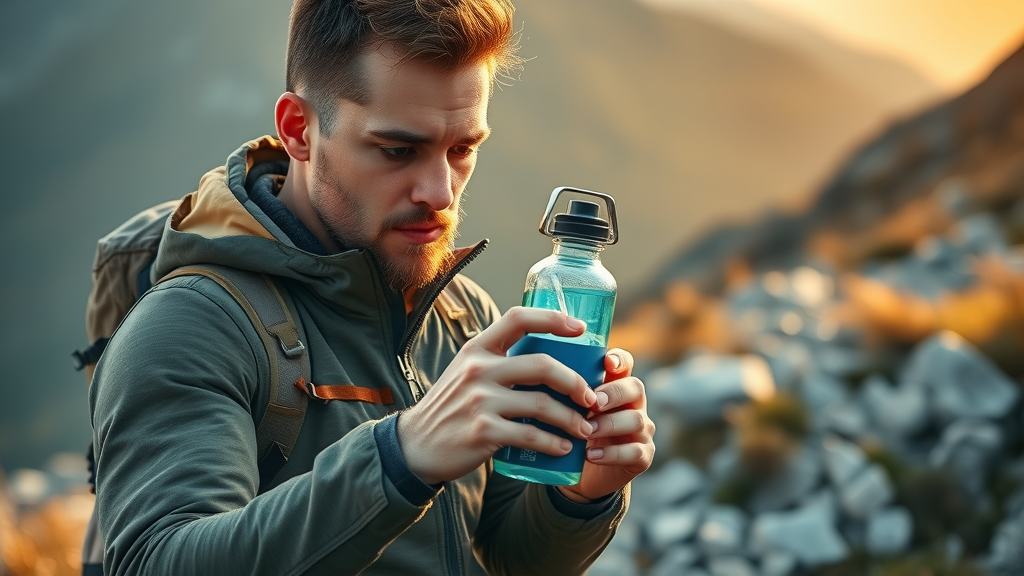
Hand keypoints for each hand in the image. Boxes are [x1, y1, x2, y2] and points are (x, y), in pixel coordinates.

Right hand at [397, 307, 598, 484]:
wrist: (416, 445)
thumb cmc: (452, 407)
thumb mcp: (467, 371)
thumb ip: (498, 361)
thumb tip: (548, 359)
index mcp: (477, 348)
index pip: (519, 318)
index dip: (553, 319)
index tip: (580, 329)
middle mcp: (479, 369)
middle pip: (543, 365)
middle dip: (575, 382)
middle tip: (591, 397)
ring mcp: (480, 401)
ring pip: (542, 404)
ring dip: (571, 418)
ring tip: (585, 428)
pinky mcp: (483, 431)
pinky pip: (530, 435)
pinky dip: (553, 443)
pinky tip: (563, 448)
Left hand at [557, 349, 654, 502]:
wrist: (577, 474)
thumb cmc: (570, 434)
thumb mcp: (565, 410)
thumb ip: (561, 392)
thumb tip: (536, 372)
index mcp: (614, 386)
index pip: (625, 363)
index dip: (619, 359)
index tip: (607, 362)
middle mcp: (633, 404)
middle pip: (635, 387)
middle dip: (613, 393)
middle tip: (592, 403)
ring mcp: (640, 430)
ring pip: (636, 420)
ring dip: (609, 425)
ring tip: (586, 432)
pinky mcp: (642, 456)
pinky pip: (635, 452)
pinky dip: (612, 454)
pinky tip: (591, 455)